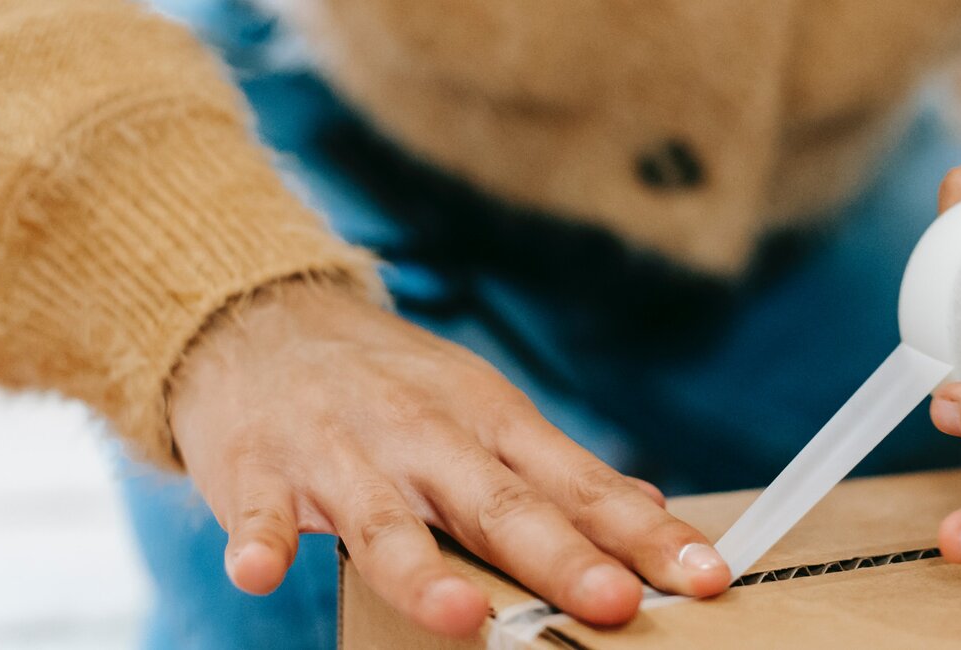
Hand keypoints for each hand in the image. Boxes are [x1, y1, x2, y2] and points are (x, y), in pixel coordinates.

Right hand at [168, 281, 731, 636]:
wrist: (259, 317)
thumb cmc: (388, 382)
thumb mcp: (480, 408)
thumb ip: (553, 470)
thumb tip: (644, 507)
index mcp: (489, 422)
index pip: (581, 486)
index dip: (644, 533)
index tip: (703, 575)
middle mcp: (425, 435)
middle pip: (499, 505)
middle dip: (559, 556)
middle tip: (615, 602)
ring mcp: (339, 451)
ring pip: (385, 520)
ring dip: (424, 570)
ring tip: (464, 617)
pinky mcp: (257, 467)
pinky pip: (258, 510)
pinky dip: (258, 540)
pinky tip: (260, 575)